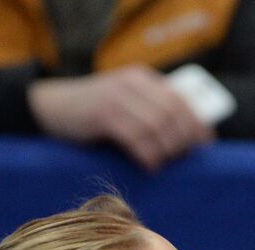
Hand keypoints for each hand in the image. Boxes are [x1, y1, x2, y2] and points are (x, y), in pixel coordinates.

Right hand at [27, 65, 213, 170]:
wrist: (49, 106)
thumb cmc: (93, 113)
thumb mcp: (126, 103)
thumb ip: (151, 112)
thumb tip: (188, 139)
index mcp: (143, 79)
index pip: (181, 100)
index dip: (196, 124)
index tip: (205, 146)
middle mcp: (133, 84)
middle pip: (173, 114)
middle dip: (183, 140)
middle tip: (182, 160)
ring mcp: (117, 97)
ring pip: (157, 125)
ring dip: (167, 149)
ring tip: (164, 164)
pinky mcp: (103, 114)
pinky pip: (136, 136)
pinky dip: (148, 154)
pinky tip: (149, 165)